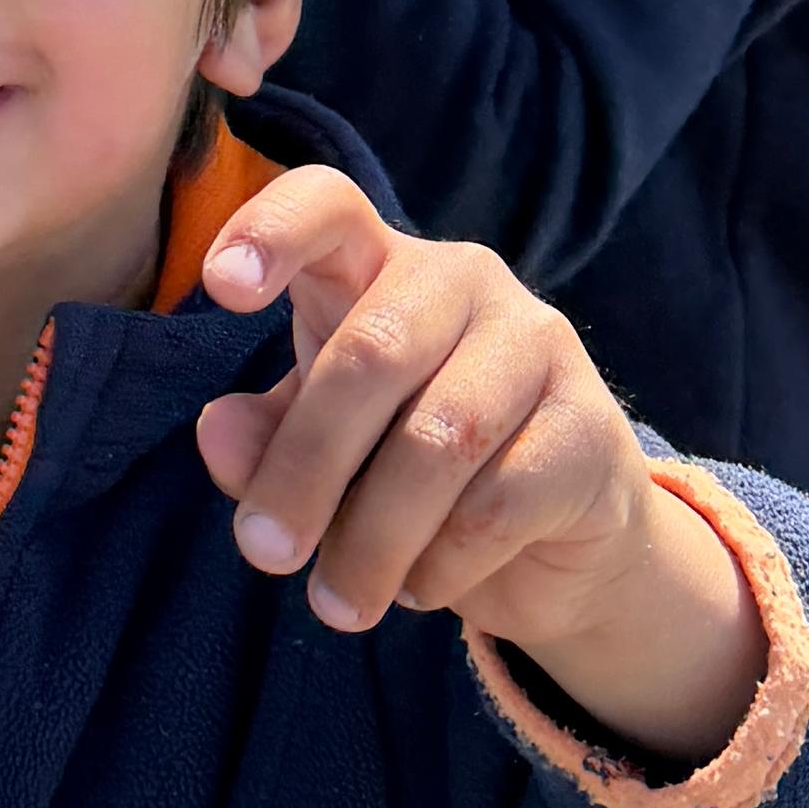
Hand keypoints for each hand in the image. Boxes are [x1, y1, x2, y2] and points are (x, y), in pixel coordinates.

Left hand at [190, 171, 764, 763]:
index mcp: (377, 265)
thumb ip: (264, 441)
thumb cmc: (406, 472)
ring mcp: (538, 343)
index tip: (219, 287)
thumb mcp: (321, 455)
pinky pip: (498, 504)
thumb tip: (217, 431)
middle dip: (305, 468)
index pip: (327, 204)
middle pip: (370, 351)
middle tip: (266, 555)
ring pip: (438, 440)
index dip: (272, 230)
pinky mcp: (592, 427)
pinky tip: (425, 584)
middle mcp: (462, 279)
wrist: (554, 545)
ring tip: (338, 603)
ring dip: (372, 540)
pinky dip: (441, 565)